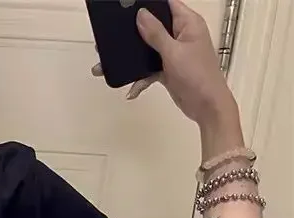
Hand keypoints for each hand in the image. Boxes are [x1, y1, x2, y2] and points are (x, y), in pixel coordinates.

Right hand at [91, 0, 236, 125]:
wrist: (206, 106)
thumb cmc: (196, 75)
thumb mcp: (173, 52)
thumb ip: (156, 33)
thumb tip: (141, 14)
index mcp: (187, 23)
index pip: (167, 4)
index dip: (149, 5)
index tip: (128, 8)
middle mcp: (180, 35)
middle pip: (154, 27)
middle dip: (135, 34)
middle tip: (114, 37)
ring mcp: (174, 53)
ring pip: (148, 50)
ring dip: (133, 60)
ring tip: (111, 64)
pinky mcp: (168, 70)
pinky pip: (149, 70)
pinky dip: (141, 79)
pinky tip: (132, 90)